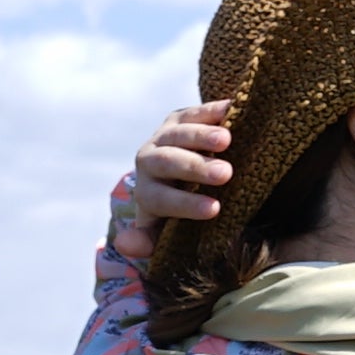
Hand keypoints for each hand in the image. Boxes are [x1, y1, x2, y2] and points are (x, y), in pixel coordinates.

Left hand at [119, 95, 238, 229]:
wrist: (176, 177)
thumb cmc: (176, 212)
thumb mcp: (161, 231)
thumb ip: (147, 242)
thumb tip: (123, 245)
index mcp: (147, 193)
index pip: (162, 199)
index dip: (186, 204)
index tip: (215, 209)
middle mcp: (149, 162)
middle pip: (167, 162)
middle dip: (195, 167)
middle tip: (225, 174)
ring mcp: (163, 136)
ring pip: (177, 133)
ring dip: (201, 135)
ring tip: (227, 140)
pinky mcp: (179, 117)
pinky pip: (193, 111)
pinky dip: (211, 110)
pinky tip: (232, 109)